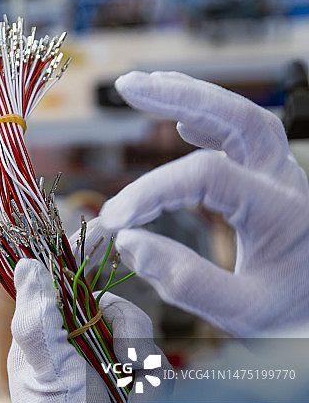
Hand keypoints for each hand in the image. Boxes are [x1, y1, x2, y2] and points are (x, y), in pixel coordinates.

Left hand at [9, 259, 169, 402]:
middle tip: (124, 360)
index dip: (80, 258)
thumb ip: (37, 316)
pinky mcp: (136, 383)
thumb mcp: (44, 368)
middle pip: (114, 306)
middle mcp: (77, 345)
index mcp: (46, 337)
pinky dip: (153, 383)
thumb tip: (29, 264)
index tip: (101, 231)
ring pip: (139, 334)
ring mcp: (108, 365)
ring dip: (141, 361)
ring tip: (133, 389)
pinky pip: (155, 365)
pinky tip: (142, 401)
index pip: (63, 284)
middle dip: (126, 331)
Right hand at [99, 71, 308, 336]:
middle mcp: (287, 180)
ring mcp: (284, 175)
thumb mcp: (243, 313)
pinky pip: (244, 137)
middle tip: (127, 86)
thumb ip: (185, 281)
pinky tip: (180, 123)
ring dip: (191, 97)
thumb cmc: (296, 316)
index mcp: (282, 210)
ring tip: (141, 87)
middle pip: (238, 117)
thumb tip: (128, 242)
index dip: (151, 191)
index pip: (205, 177)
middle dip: (180, 95)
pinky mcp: (275, 181)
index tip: (112, 222)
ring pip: (241, 117)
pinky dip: (210, 122)